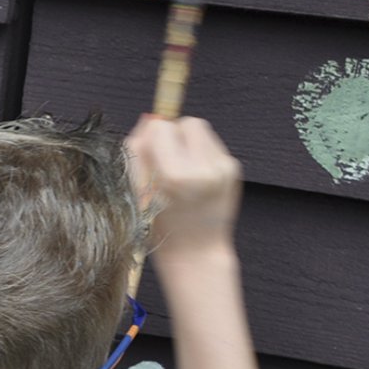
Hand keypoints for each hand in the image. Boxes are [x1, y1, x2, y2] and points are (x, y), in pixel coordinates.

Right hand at [126, 115, 241, 258]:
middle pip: (185, 122)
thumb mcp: (136, 190)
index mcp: (176, 177)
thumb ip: (137, 151)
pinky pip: (211, 143)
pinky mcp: (233, 169)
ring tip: (180, 166)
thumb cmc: (159, 225)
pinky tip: (194, 174)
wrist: (196, 250)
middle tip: (165, 160)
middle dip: (172, 134)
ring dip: (186, 140)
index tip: (149, 156)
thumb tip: (149, 118)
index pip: (161, 128)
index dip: (150, 139)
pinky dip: (198, 152)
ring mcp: (224, 168)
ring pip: (200, 128)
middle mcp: (205, 170)